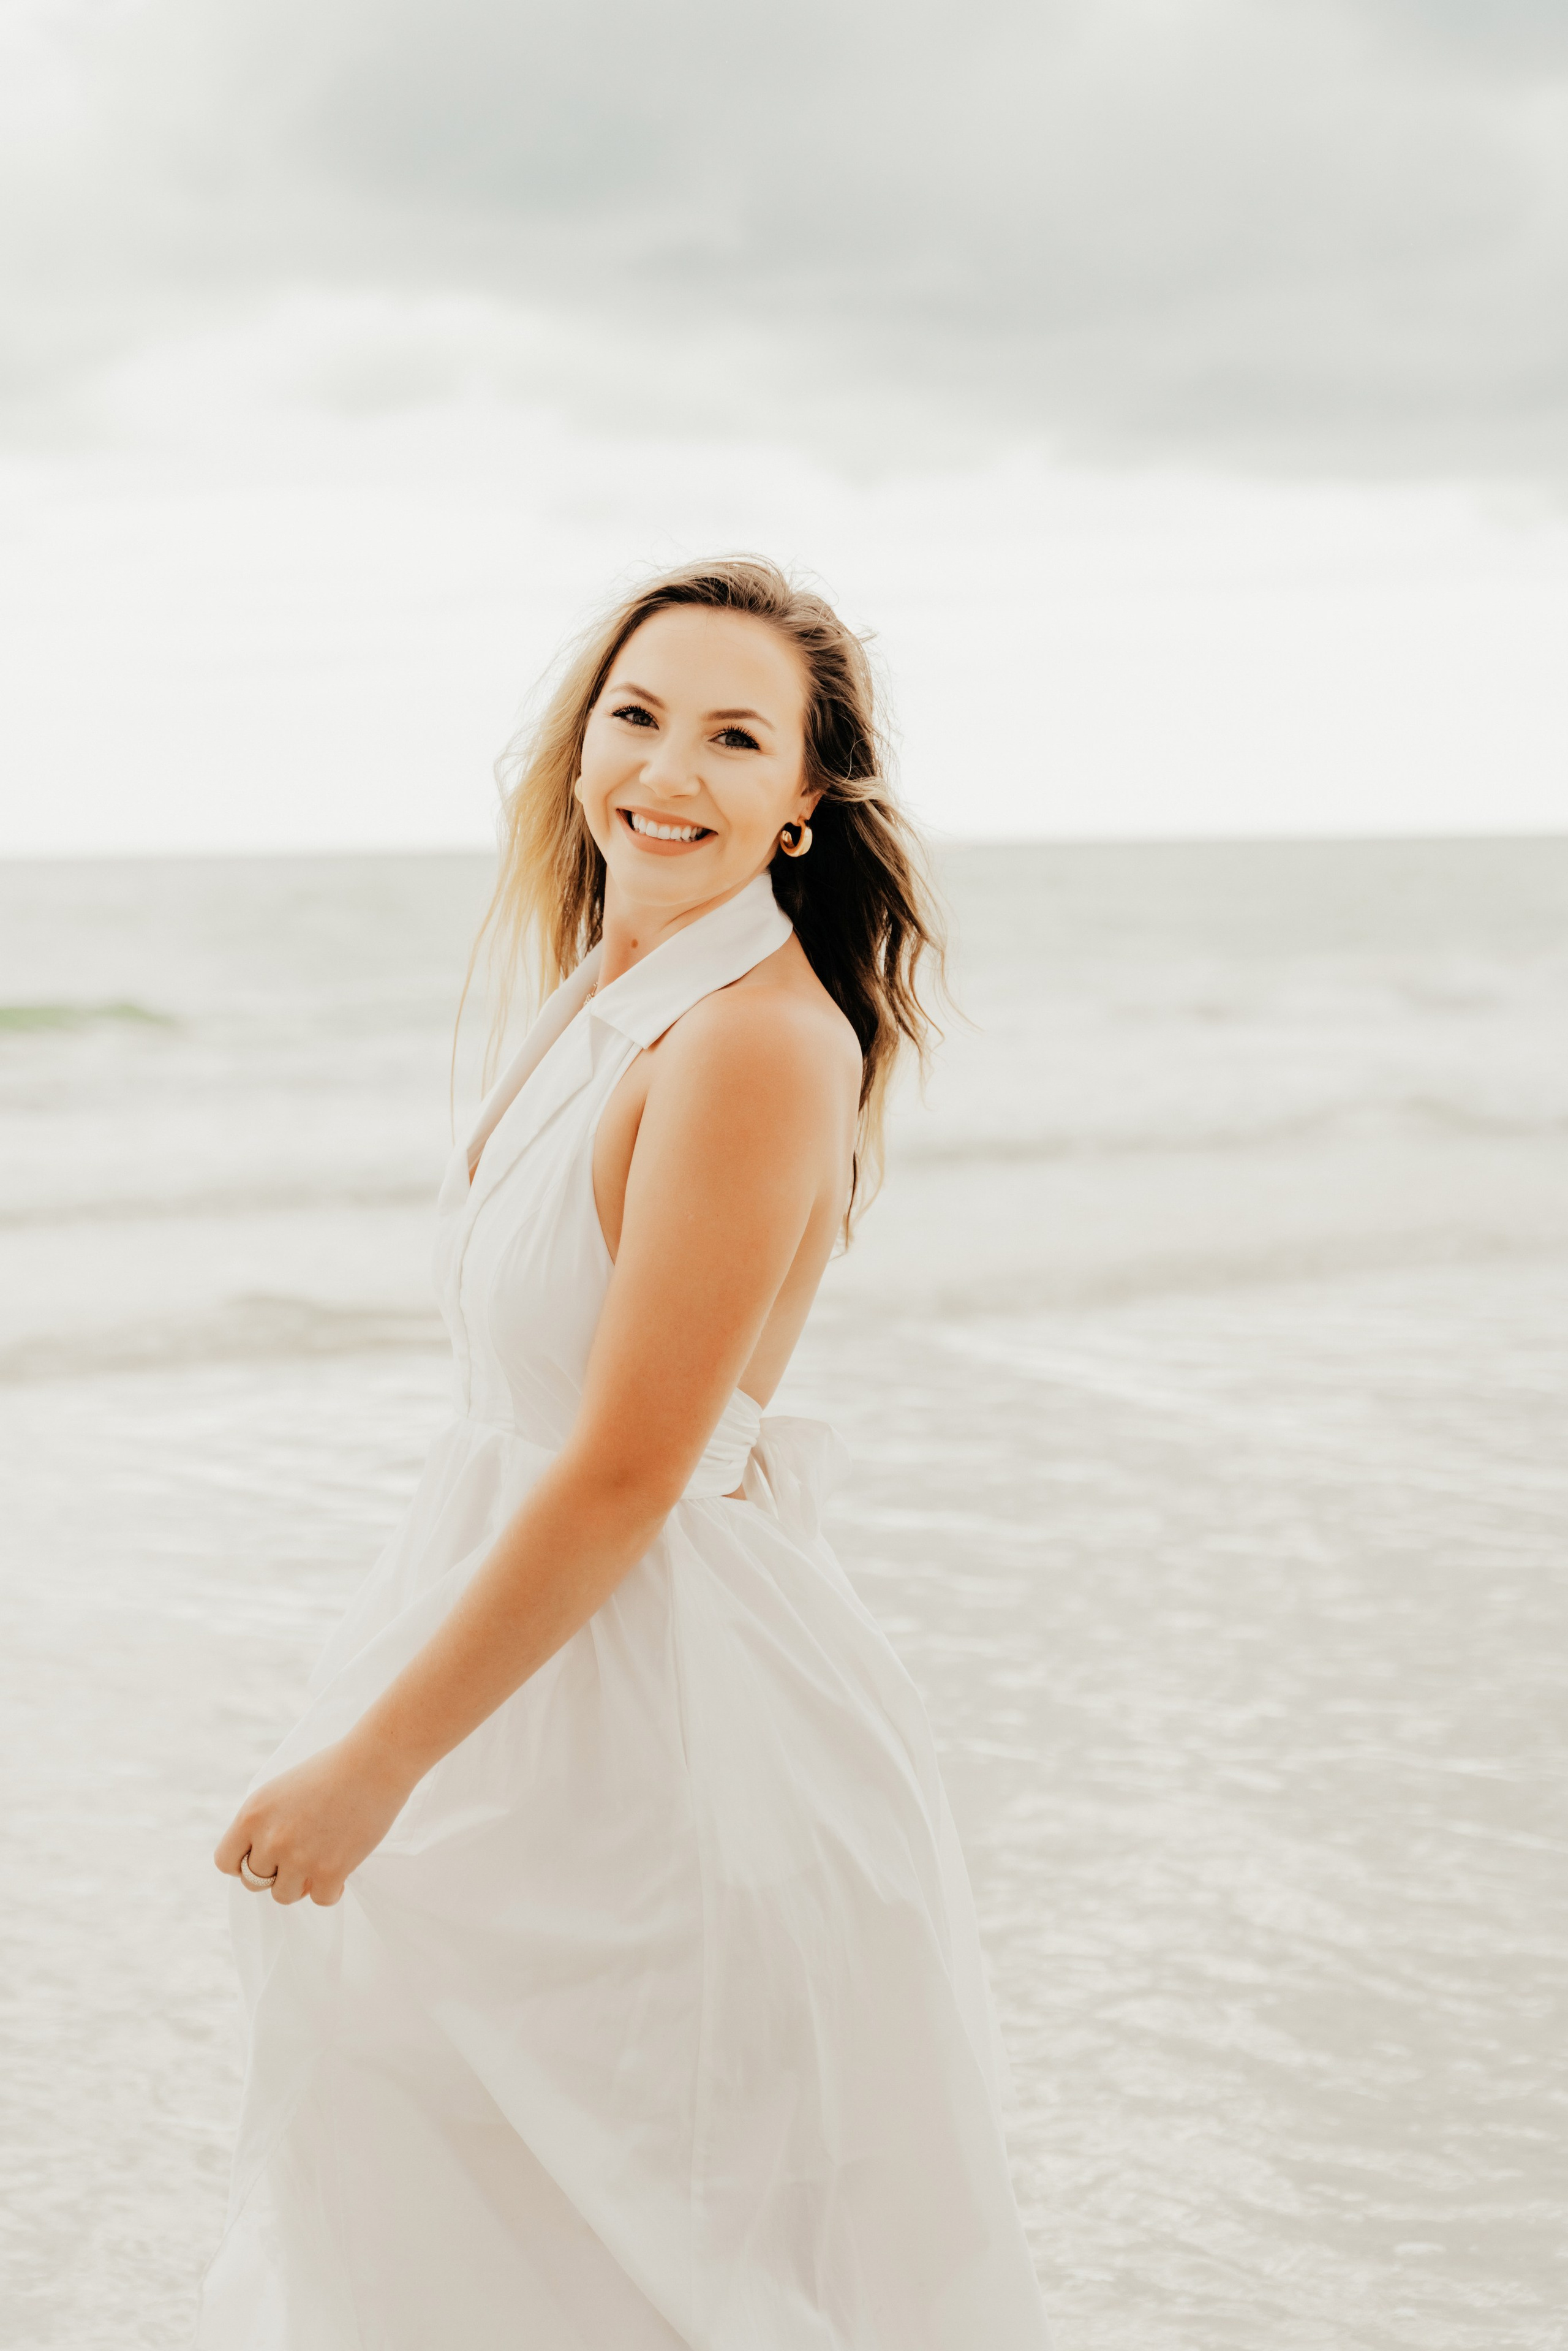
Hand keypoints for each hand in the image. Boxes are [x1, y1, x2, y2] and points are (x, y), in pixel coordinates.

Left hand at [213, 1731, 415, 1906]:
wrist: (375, 1761)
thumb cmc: (331, 1769)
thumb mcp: (280, 1790)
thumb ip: (263, 1823)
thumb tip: (259, 1857)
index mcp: (252, 1815)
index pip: (226, 1861)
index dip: (244, 1862)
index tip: (264, 1856)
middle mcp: (270, 1840)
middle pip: (254, 1882)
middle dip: (275, 1872)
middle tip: (300, 1855)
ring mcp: (300, 1859)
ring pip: (285, 1896)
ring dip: (301, 1883)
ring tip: (320, 1862)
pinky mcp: (331, 1871)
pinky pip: (321, 1899)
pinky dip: (332, 1889)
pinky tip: (341, 1870)